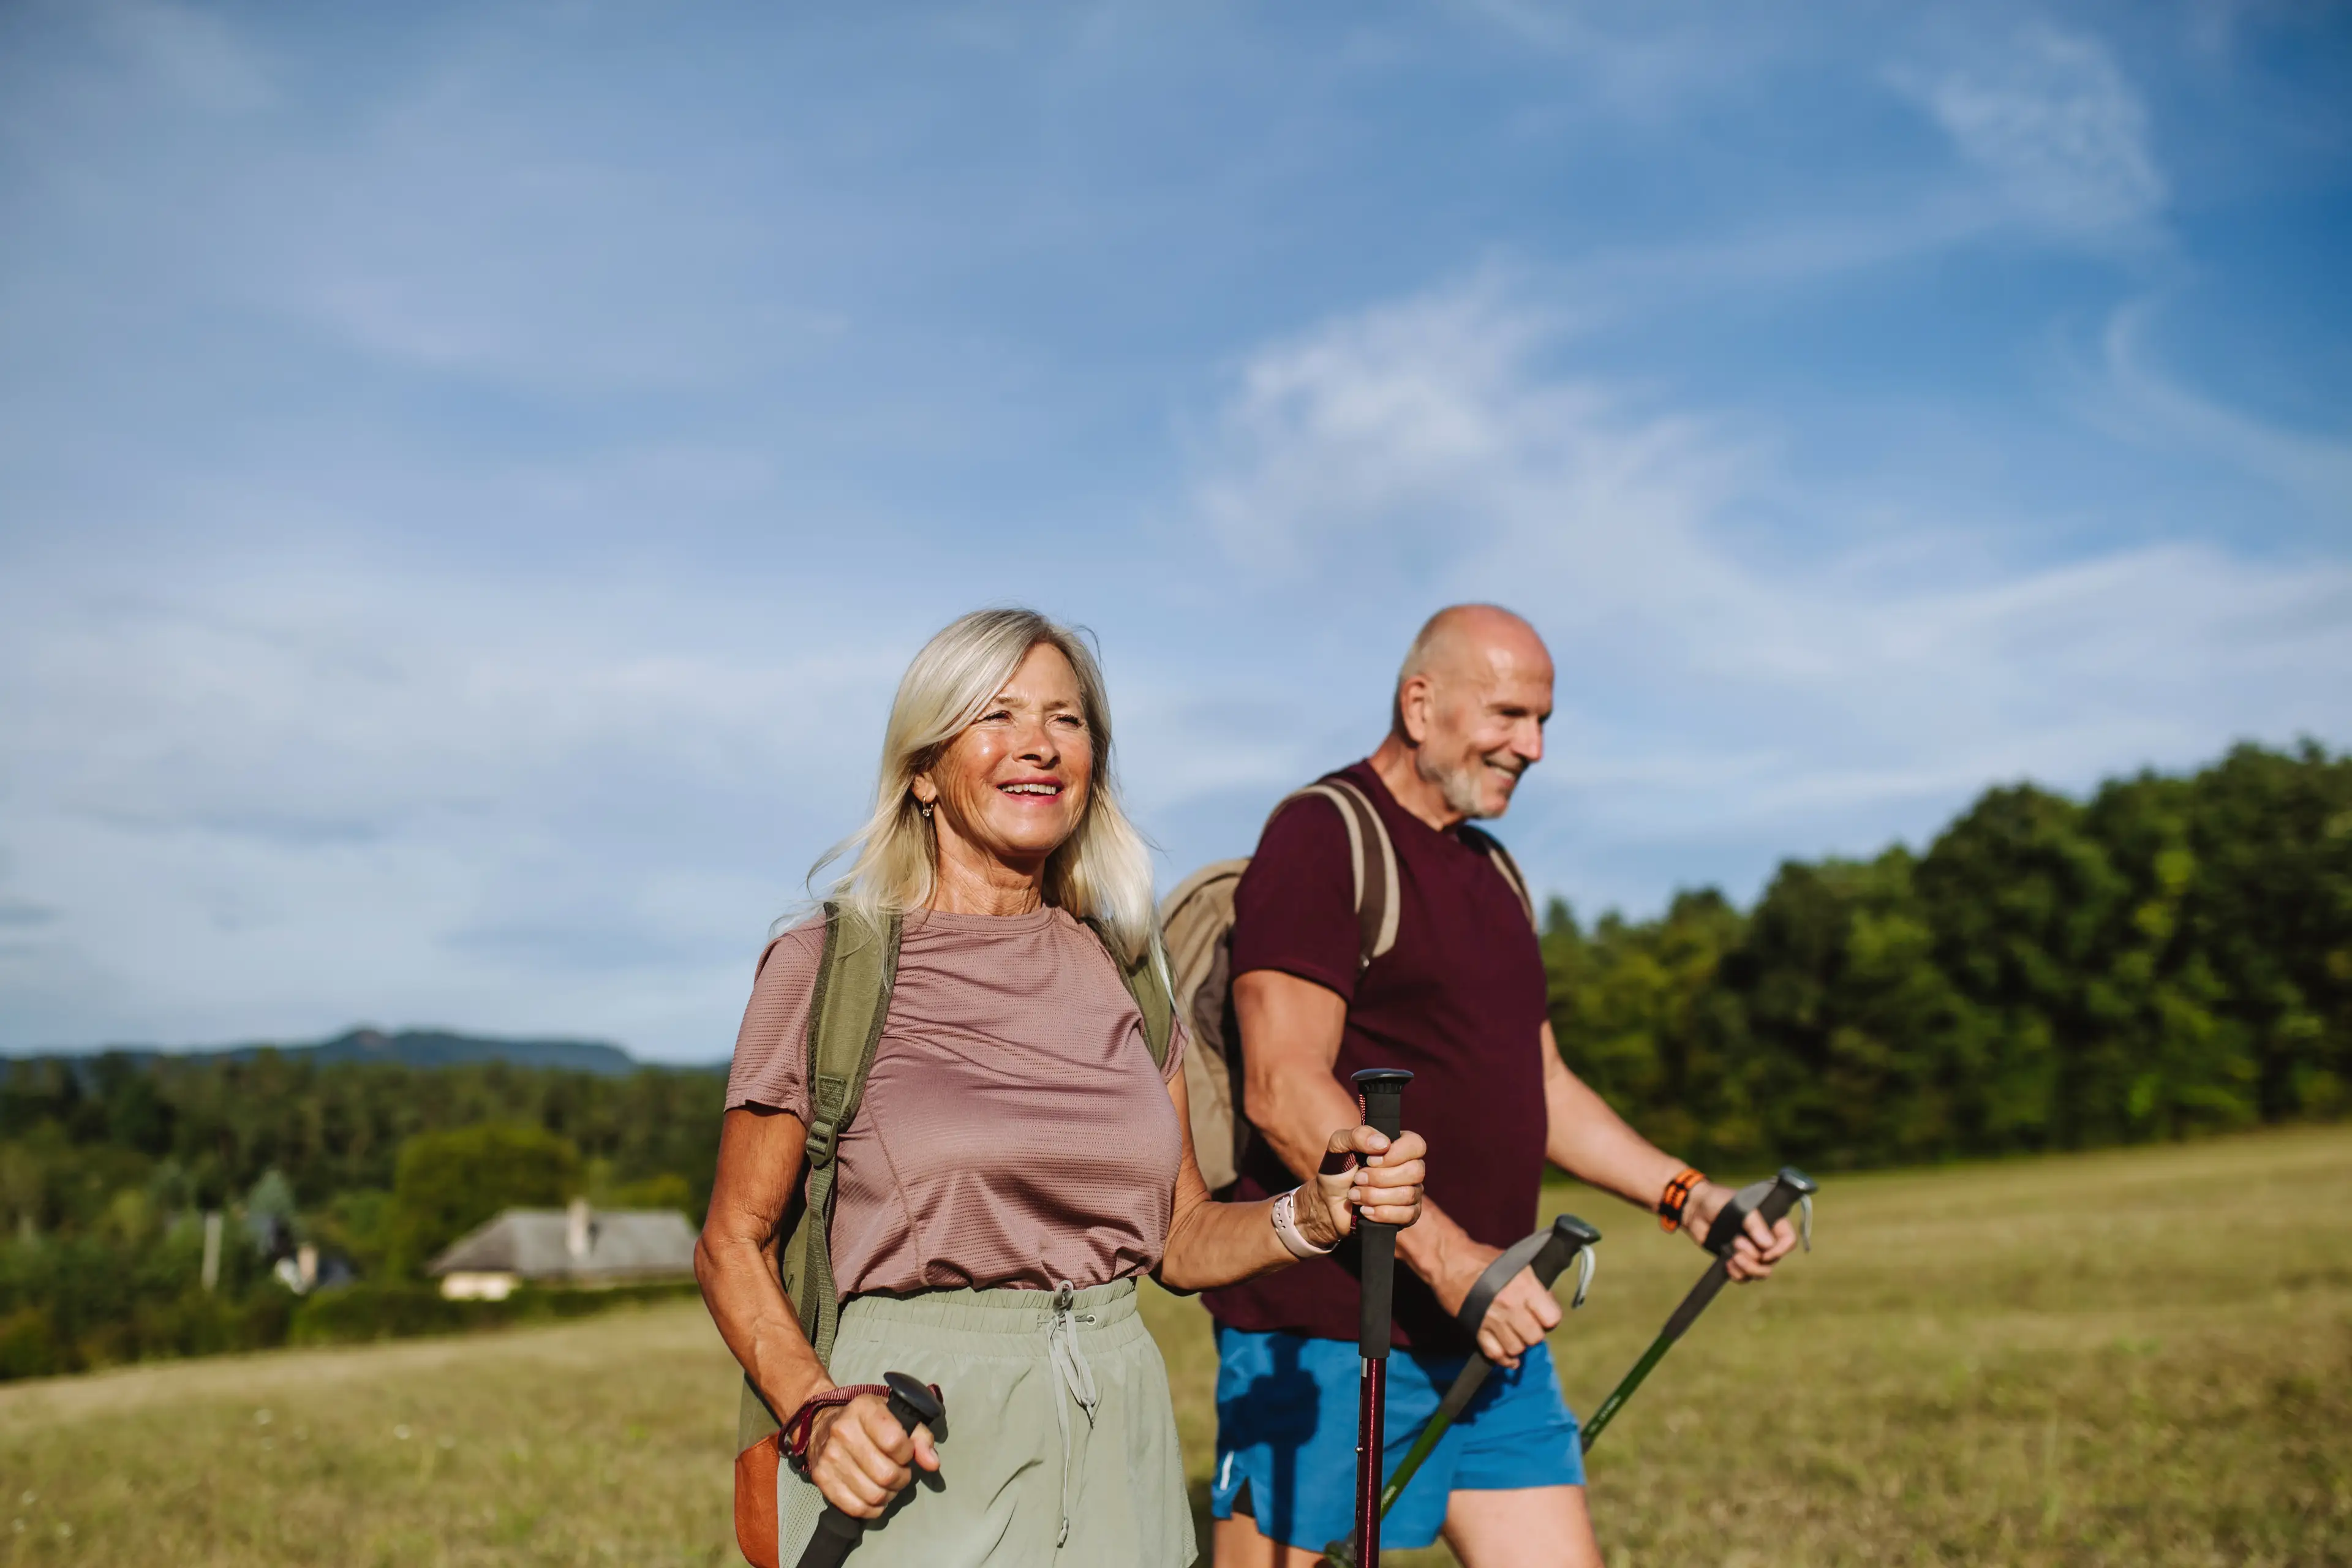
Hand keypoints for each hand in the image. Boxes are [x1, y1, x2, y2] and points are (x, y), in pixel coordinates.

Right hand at [805, 1390, 940, 1518]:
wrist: (824, 1424)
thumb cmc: (869, 1421)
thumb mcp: (897, 1417)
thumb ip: (920, 1437)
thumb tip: (932, 1463)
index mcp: (864, 1409)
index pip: (895, 1442)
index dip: (907, 1453)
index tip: (905, 1452)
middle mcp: (842, 1430)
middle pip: (886, 1474)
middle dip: (901, 1478)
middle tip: (899, 1473)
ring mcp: (829, 1456)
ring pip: (873, 1494)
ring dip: (888, 1495)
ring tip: (887, 1484)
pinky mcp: (821, 1478)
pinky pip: (855, 1507)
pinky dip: (871, 1509)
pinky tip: (874, 1497)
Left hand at [1299, 1124, 1426, 1248]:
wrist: (1329, 1202)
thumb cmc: (1338, 1169)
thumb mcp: (1339, 1144)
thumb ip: (1358, 1135)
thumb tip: (1383, 1144)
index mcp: (1398, 1146)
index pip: (1416, 1145)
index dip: (1395, 1154)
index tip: (1370, 1160)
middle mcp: (1410, 1168)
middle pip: (1415, 1171)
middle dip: (1380, 1178)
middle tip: (1358, 1179)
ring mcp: (1412, 1192)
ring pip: (1408, 1194)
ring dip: (1374, 1196)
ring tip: (1355, 1195)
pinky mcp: (1408, 1215)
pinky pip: (1407, 1215)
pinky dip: (1381, 1213)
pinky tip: (1366, 1210)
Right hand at [1429, 1243, 1558, 1367]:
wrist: (1449, 1261)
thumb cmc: (1482, 1258)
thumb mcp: (1516, 1262)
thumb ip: (1534, 1285)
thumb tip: (1547, 1304)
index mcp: (1524, 1285)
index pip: (1552, 1318)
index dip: (1549, 1319)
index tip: (1543, 1315)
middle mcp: (1511, 1304)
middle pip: (1535, 1337)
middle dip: (1534, 1333)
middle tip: (1527, 1325)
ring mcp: (1492, 1319)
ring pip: (1516, 1349)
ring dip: (1518, 1345)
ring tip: (1514, 1335)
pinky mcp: (1476, 1328)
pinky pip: (1495, 1354)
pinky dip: (1503, 1359)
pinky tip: (1508, 1356)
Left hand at [1685, 1182, 1798, 1281]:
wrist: (1695, 1209)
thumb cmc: (1718, 1201)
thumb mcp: (1738, 1206)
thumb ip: (1754, 1223)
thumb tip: (1768, 1246)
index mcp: (1770, 1222)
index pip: (1788, 1240)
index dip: (1780, 1250)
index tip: (1765, 1251)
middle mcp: (1764, 1239)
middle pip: (1774, 1260)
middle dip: (1755, 1257)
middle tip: (1737, 1243)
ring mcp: (1751, 1251)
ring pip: (1761, 1272)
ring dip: (1748, 1268)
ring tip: (1732, 1257)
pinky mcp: (1736, 1261)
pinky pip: (1744, 1277)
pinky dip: (1737, 1274)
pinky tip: (1727, 1263)